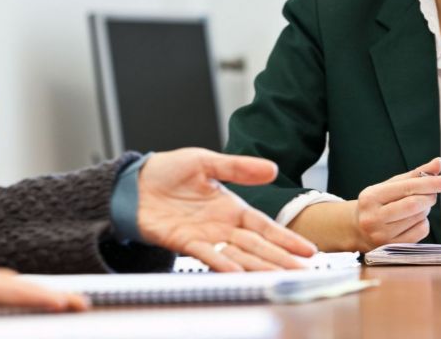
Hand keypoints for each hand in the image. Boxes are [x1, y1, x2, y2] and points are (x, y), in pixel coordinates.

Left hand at [136, 148, 317, 271]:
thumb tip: (272, 168)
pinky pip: (207, 255)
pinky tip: (238, 272)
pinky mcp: (184, 242)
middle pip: (257, 246)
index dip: (285, 238)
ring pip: (238, 255)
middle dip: (280, 259)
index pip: (265, 226)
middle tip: (302, 273)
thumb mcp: (206, 161)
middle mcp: (221, 226)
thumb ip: (238, 167)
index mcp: (231, 207)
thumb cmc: (168, 171)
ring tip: (279, 277)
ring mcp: (204, 236)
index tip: (307, 250)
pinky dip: (222, 263)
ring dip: (258, 266)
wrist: (133, 183)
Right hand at [354, 158, 440, 249]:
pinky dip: (423, 223)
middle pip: (415, 204)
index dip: (431, 183)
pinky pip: (421, 231)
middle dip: (429, 197)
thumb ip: (414, 175)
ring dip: (425, 210)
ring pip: (420, 218)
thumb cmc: (376, 204)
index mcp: (371, 197)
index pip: (407, 188)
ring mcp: (382, 234)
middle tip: (430, 194)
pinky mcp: (392, 247)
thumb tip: (438, 163)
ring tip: (414, 208)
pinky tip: (412, 220)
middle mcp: (373, 217)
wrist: (357, 228)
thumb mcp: (389, 186)